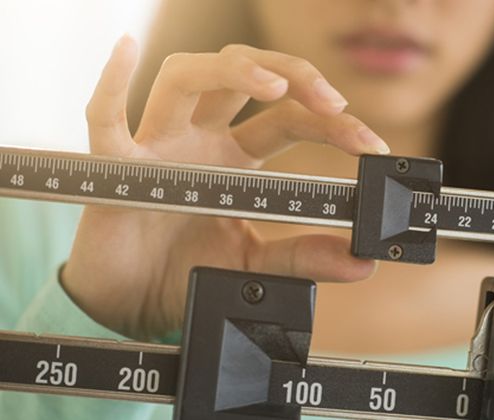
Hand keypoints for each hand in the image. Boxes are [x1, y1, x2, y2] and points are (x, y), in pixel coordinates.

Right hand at [62, 36, 388, 339]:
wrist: (134, 305)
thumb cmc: (185, 271)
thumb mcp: (256, 263)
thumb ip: (303, 257)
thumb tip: (360, 262)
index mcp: (235, 158)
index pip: (288, 119)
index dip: (333, 126)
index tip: (372, 145)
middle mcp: (200, 140)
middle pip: (245, 78)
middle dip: (294, 77)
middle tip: (335, 103)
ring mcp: (159, 145)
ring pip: (187, 77)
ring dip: (232, 71)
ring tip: (275, 87)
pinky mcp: (117, 167)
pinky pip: (105, 119)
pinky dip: (110, 84)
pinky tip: (125, 49)